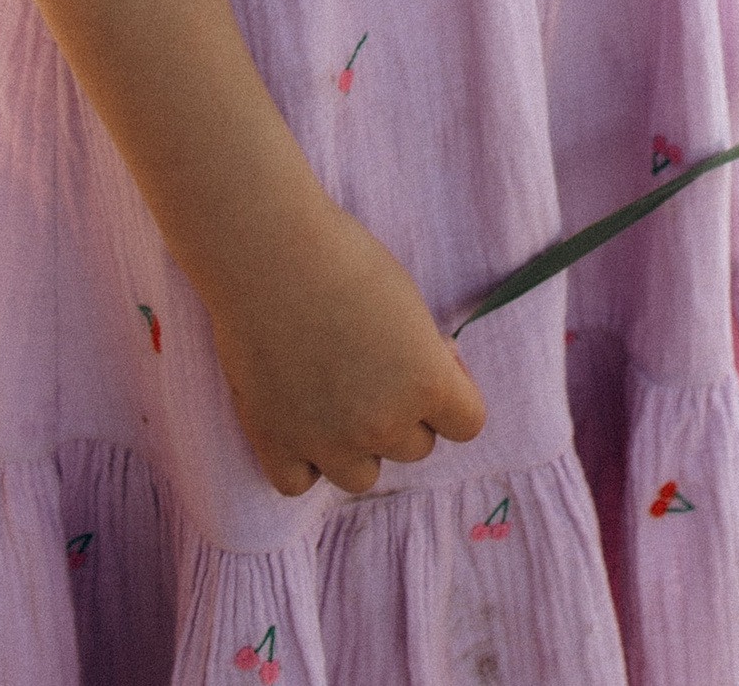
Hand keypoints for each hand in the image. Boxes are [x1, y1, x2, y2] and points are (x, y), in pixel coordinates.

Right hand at [209, 188, 485, 496]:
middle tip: (374, 369)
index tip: (431, 364)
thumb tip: (430, 377)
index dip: (453, 394)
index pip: (467, 423)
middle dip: (403, 414)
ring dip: (358, 447)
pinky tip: (299, 421)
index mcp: (426, 384)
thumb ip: (423, 356)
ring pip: (362, 476)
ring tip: (337, 398)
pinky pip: (299, 483)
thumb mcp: (409, 303)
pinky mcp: (275, 444)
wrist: (271, 255)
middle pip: (415, 448)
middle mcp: (383, 424)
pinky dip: (302, 461)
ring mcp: (327, 441)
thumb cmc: (345, 260)